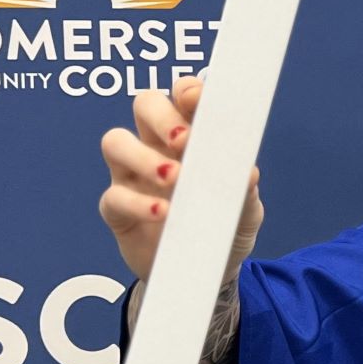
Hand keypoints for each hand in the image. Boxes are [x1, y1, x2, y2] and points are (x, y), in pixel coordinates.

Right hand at [98, 76, 262, 282]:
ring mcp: (132, 177)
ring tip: (172, 177)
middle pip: (144, 105)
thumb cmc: (226, 227)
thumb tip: (248, 173)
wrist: (208, 273)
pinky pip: (114, 197)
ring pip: (115, 142)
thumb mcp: (246, 211)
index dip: (187, 91)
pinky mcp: (118, 211)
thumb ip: (246, 190)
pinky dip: (138, 203)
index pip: (182, 97)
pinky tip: (163, 213)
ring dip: (142, 155)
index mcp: (192, 138)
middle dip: (162, 116)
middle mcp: (157, 148)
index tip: (198, 100)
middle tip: (184, 141)